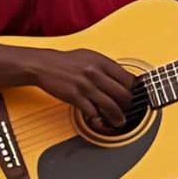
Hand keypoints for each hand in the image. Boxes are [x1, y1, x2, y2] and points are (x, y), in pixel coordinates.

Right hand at [22, 48, 138, 130]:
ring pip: (110, 106)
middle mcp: (95, 72)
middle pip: (123, 94)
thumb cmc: (66, 62)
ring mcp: (85, 85)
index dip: (134, 90)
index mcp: (101, 62)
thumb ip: (107, 67)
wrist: (43, 65)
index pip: (128, 79)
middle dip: (128, 106)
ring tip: (119, 121)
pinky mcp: (75, 96)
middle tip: (127, 110)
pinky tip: (98, 116)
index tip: (134, 96)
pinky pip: (92, 111)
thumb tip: (125, 79)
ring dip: (117, 117)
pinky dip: (97, 116)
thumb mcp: (90, 57)